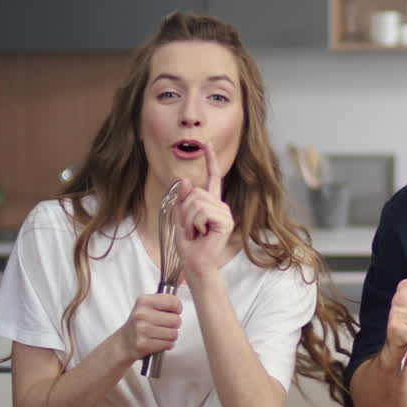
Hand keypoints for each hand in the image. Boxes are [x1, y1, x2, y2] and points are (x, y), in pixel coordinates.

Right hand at [117, 292, 182, 359]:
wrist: (124, 342)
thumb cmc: (140, 322)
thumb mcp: (148, 305)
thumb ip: (165, 297)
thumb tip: (183, 275)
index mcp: (144, 301)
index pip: (173, 302)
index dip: (177, 308)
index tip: (173, 311)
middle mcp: (141, 314)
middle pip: (175, 320)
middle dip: (175, 324)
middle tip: (166, 325)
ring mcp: (142, 330)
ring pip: (174, 333)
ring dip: (171, 335)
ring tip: (162, 334)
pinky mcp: (143, 344)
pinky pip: (168, 344)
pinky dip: (167, 344)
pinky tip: (158, 341)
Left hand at [173, 145, 235, 278]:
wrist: (195, 263)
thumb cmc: (189, 244)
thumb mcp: (180, 217)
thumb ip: (183, 199)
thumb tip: (185, 179)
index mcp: (211, 203)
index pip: (212, 178)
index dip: (210, 160)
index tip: (206, 144)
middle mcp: (220, 205)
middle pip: (195, 192)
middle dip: (184, 211)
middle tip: (189, 228)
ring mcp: (224, 213)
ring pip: (197, 201)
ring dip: (188, 219)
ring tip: (194, 232)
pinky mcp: (225, 221)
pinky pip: (202, 212)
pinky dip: (195, 223)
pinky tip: (201, 233)